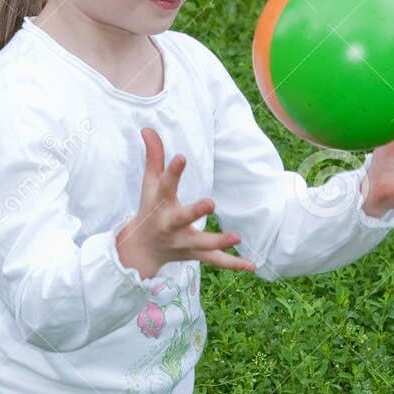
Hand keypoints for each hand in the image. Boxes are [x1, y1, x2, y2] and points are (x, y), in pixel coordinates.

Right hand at [116, 127, 256, 278]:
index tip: (182, 157)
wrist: (141, 250)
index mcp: (160, 203)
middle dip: (194, 212)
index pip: (165, 185)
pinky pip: (214, 261)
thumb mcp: (149, 184)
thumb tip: (147, 128)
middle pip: (182, 218)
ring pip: (201, 244)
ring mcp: (183, 242)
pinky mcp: (194, 254)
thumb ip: (153, 157)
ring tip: (237, 237)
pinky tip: (252, 265)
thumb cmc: (149, 209)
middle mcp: (171, 224)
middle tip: (210, 203)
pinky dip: (232, 264)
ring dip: (218, 241)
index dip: (173, 172)